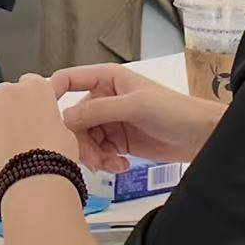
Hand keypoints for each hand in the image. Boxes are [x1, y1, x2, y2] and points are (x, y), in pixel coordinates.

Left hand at [0, 74, 82, 181]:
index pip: (29, 83)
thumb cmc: (55, 156)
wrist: (36, 176)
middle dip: (6, 109)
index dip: (29, 100)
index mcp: (36, 89)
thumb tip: (45, 128)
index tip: (30, 113)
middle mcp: (9, 93)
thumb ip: (50, 120)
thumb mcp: (65, 132)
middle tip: (14, 132)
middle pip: (2, 93)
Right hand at [54, 64, 223, 173]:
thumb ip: (99, 110)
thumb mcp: (136, 106)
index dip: (52, 94)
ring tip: (111, 165)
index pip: (68, 80)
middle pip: (72, 119)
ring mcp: (109, 121)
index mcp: (106, 79)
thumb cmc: (174, 111)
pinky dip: (105, 162)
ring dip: (93, 155)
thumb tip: (65, 118)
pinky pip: (97, 153)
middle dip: (79, 140)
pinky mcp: (117, 142)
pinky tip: (120, 166)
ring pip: (83, 140)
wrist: (201, 137)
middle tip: (93, 159)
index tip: (43, 118)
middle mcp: (103, 98)